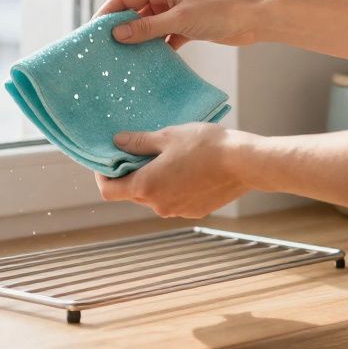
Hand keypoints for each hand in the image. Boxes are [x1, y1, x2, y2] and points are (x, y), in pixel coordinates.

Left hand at [94, 124, 255, 217]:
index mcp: (147, 186)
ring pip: (155, 197)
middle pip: (132, 193)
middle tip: (139, 151)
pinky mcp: (195, 211)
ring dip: (154, 180)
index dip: (103, 176)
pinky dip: (174, 186)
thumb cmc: (205, 146)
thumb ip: (139, 142)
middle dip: (131, 174)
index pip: (109, 191)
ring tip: (169, 157)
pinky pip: (175, 199)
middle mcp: (159, 205)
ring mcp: (178, 211)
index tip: (106, 161)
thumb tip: (117, 142)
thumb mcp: (167, 136)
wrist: (244, 163)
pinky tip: (189, 168)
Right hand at [96, 0, 268, 48]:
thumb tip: (116, 34)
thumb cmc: (219, 11)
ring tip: (120, 61)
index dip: (106, 14)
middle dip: (120, 31)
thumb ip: (148, 28)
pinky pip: (162, 39)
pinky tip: (145, 65)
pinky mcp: (184, 28)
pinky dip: (155, 50)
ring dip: (137, 43)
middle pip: (134, 13)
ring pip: (148, 28)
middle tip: (103, 51)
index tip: (91, 33)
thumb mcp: (179, 20)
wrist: (254, 19)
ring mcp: (174, 12)